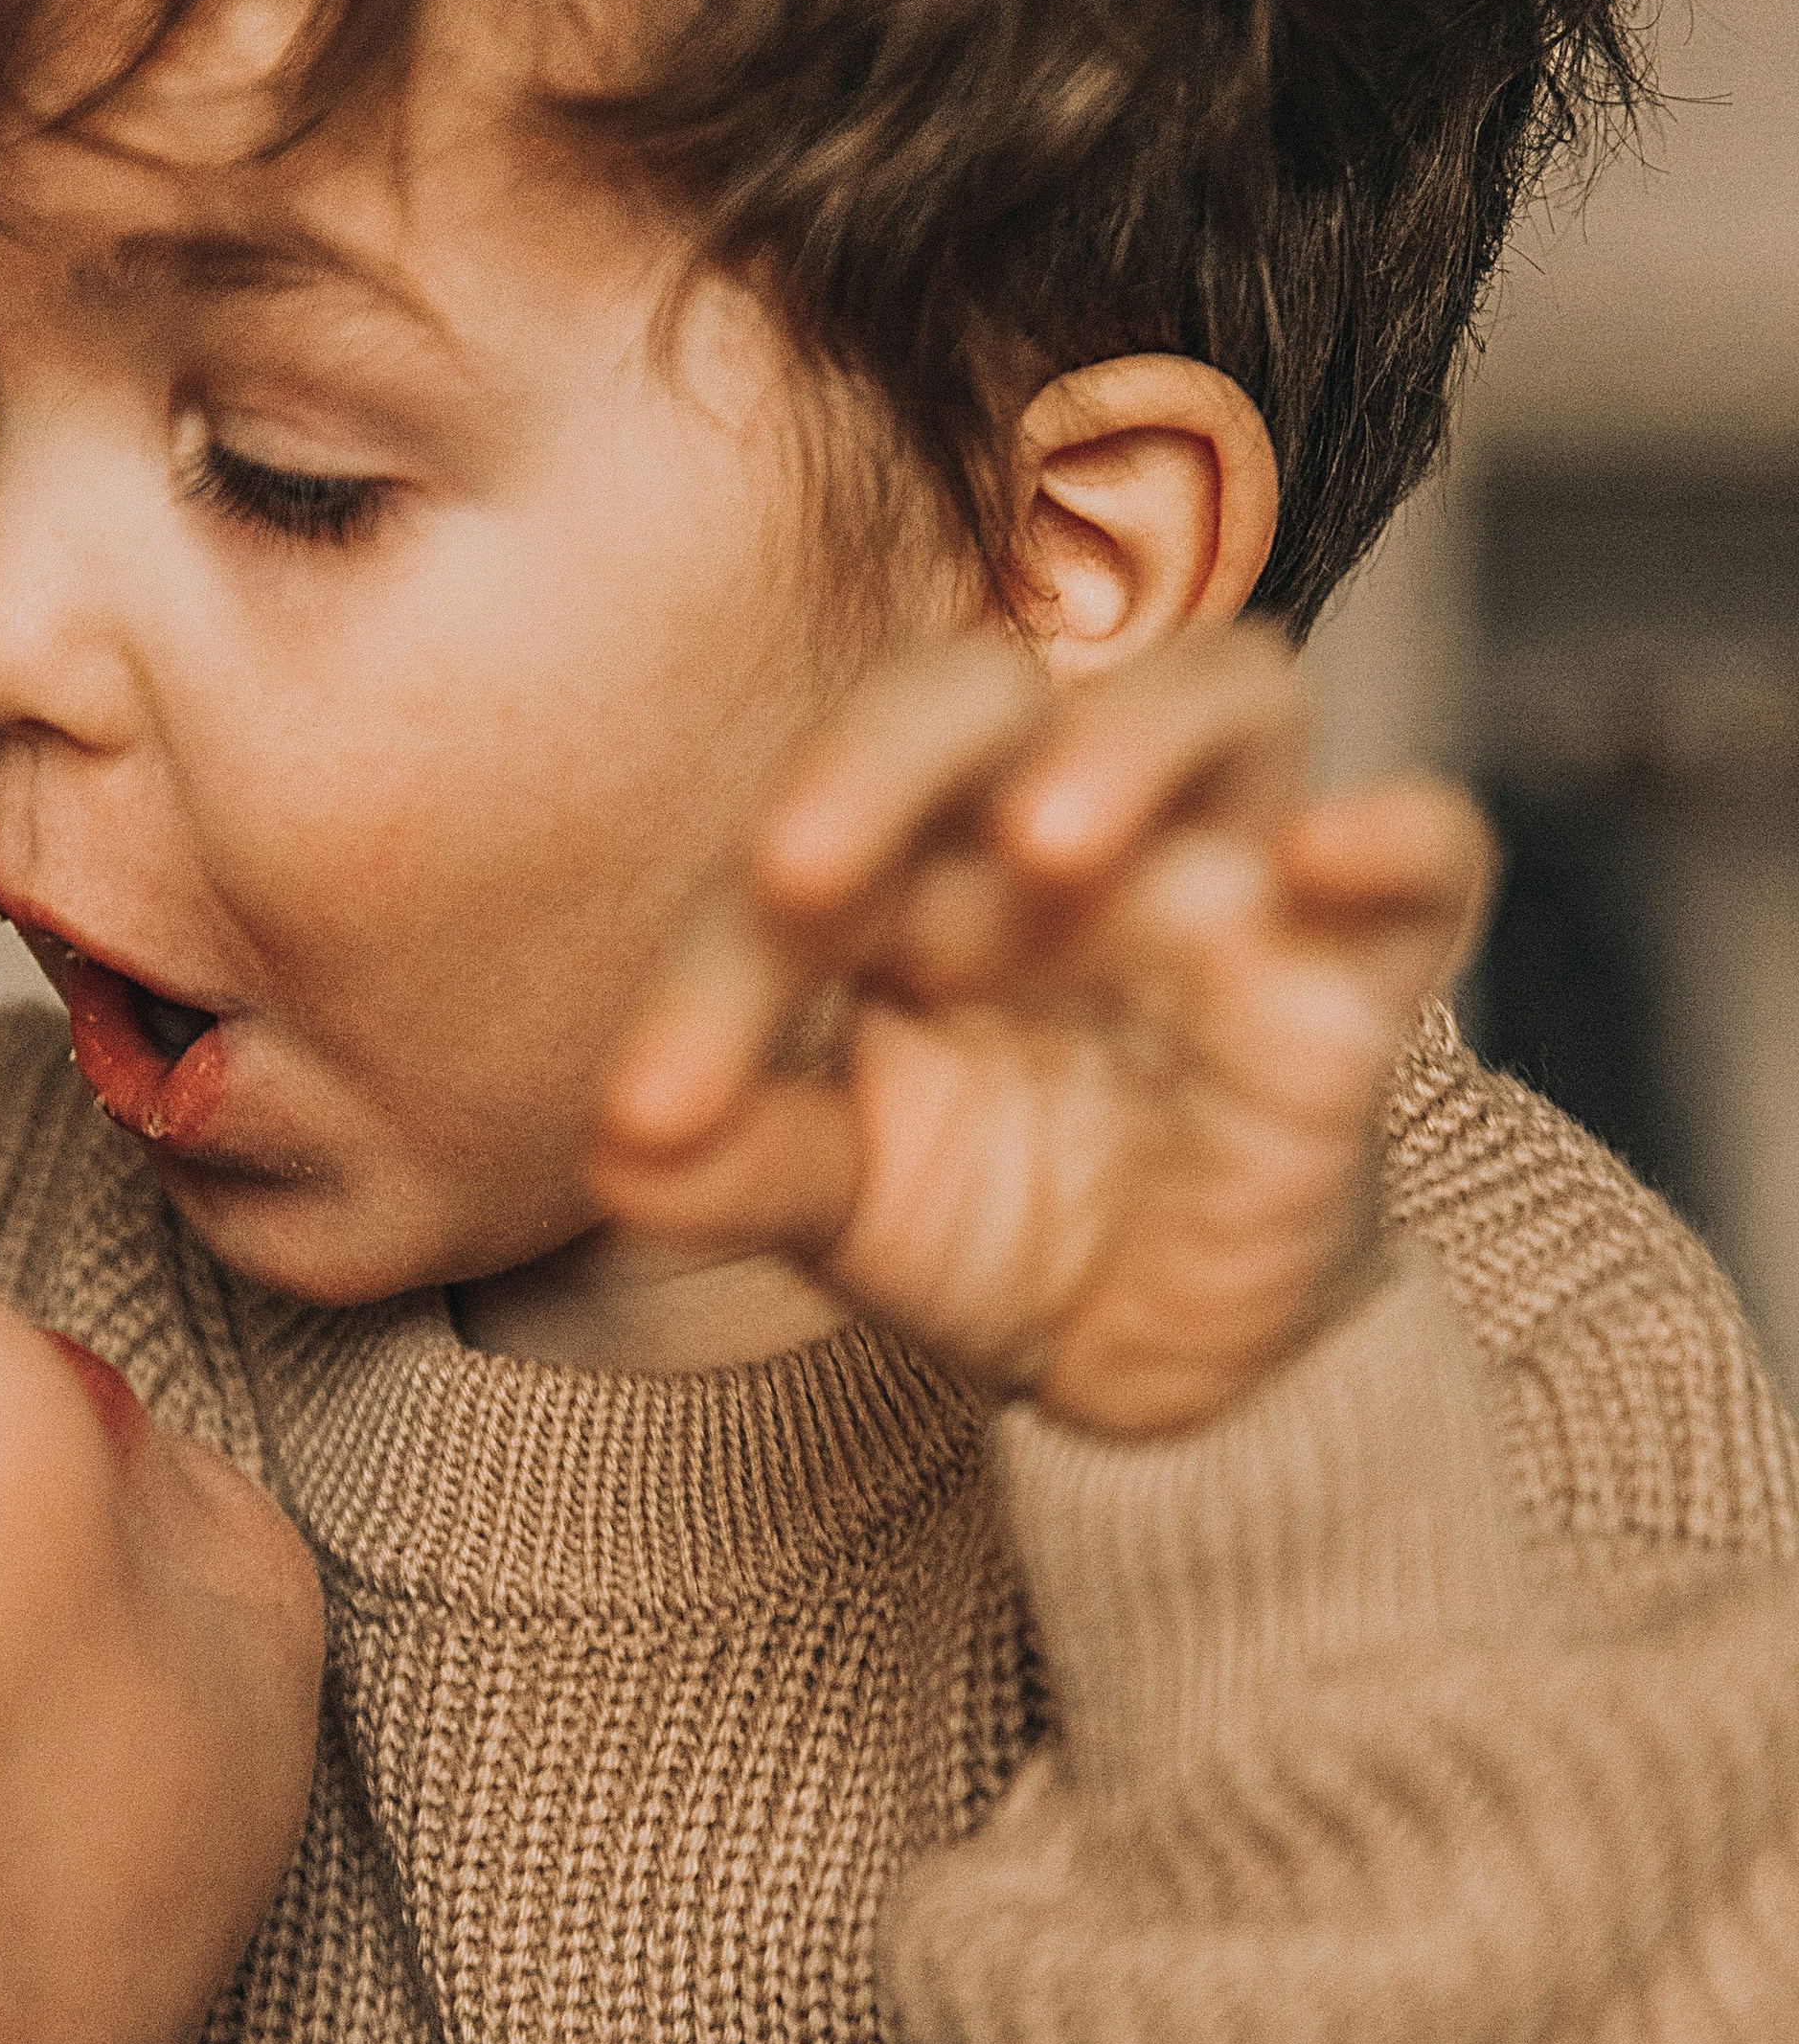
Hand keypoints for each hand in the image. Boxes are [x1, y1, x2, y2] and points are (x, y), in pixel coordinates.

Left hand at [594, 624, 1491, 1436]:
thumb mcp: (840, 1202)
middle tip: (796, 874)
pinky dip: (1396, 834)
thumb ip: (736, 1159)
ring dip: (1128, 742)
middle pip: (994, 689)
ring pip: (1227, 690)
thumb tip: (617, 1151)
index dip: (718, 963)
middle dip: (885, 754)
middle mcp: (1067, 833)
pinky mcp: (1357, 977)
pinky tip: (1326, 857)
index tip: (650, 1115)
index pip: (809, 835)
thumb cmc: (989, 1222)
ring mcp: (1224, 882)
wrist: (1152, 1354)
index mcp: (914, 864)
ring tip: (1048, 849)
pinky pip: (1427, 853)